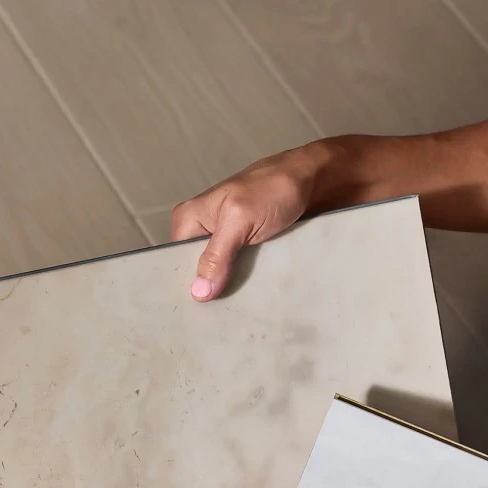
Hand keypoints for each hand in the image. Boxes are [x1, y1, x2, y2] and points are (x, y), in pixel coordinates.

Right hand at [170, 146, 319, 301]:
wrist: (312, 182)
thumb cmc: (275, 186)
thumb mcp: (239, 220)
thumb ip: (217, 255)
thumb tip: (199, 290)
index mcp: (190, 219)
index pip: (175, 262)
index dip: (187, 284)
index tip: (200, 306)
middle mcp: (204, 230)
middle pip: (198, 273)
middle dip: (211, 288)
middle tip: (224, 305)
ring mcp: (226, 240)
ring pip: (221, 276)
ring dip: (233, 287)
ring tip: (242, 299)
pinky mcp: (246, 248)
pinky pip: (241, 273)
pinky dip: (249, 281)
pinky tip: (255, 290)